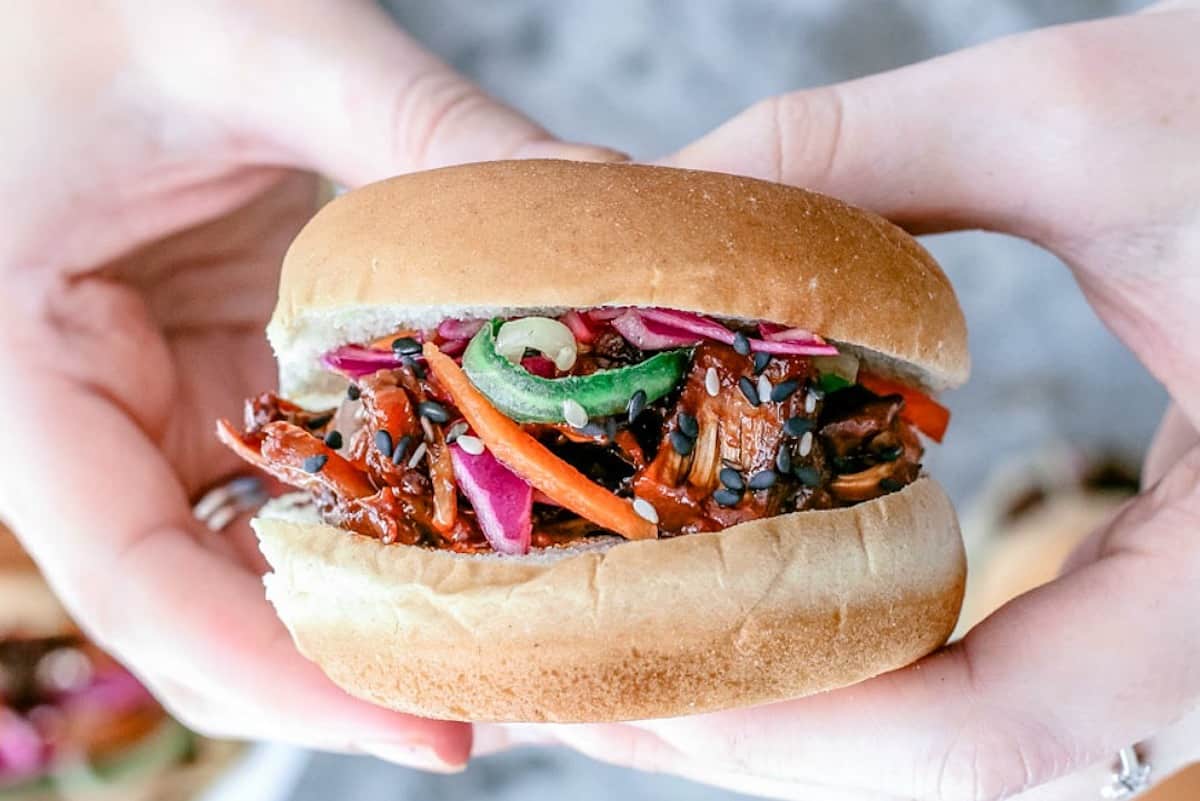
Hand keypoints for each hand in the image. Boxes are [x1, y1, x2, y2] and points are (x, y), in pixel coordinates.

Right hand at [0, 0, 619, 770]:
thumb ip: (423, 128)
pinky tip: (482, 525)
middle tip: (517, 705)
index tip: (432, 730)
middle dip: (349, 668)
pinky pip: (288, 479)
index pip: (131, 573)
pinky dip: (381, 513)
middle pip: (202, 601)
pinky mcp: (211, 376)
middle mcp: (75, 412)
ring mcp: (149, 401)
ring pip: (251, 554)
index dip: (276, 673)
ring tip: (521, 642)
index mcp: (12, 365)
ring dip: (376, 603)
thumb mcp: (258, 36)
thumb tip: (606, 199)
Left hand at [501, 4, 1199, 798]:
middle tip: (591, 693)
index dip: (801, 729)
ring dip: (799, 713)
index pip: (1004, 731)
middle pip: (958, 759)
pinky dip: (866, 661)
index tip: (638, 682)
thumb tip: (662, 199)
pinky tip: (763, 606)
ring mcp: (1195, 626)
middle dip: (763, 739)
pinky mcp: (1162, 588)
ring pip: (968, 734)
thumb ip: (861, 150)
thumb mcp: (1090, 112)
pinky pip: (998, 669)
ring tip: (641, 668)